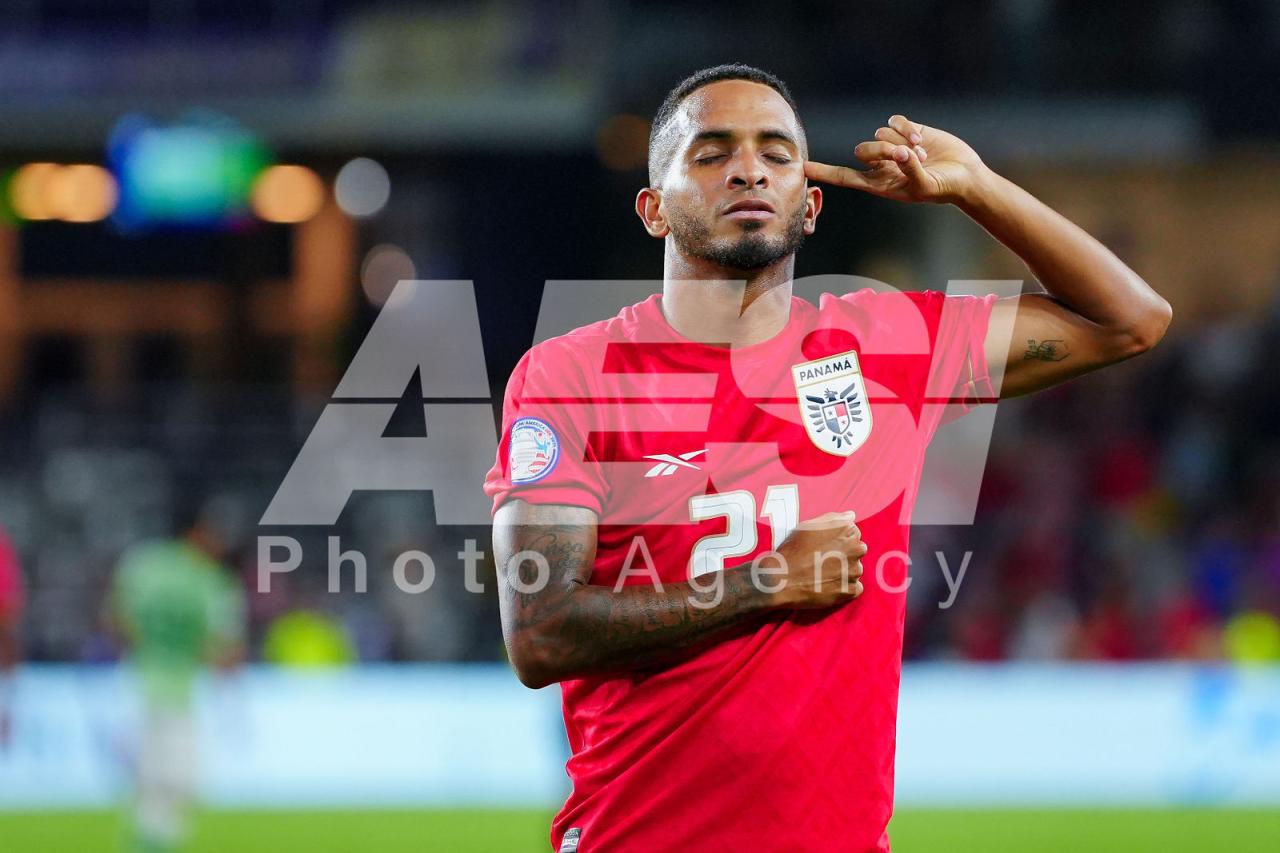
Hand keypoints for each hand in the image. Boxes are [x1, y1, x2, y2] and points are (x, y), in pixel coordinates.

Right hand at [767, 511, 867, 608]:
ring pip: (855, 570)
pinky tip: (828, 586)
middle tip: (823, 561)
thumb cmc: (793, 550)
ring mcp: (855, 571)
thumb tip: (851, 516)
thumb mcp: (809, 526)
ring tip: (822, 574)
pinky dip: (844, 589)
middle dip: (844, 556)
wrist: (782, 578)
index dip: (837, 541)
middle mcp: (856, 549)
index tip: (824, 547)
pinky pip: (854, 588)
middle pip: (856, 551)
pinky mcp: (851, 590)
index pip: (852, 534)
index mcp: (848, 530)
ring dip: (843, 572)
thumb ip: (834, 518)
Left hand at [804, 114, 988, 204]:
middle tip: (906, 155)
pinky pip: (894, 121)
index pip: (845, 177)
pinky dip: (906, 128)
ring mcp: (893, 146)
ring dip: (901, 140)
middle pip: (863, 150)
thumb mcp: (926, 186)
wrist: (964, 175)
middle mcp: (881, 165)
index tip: (803, 167)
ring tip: (922, 153)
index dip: (825, 172)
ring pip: (880, 133)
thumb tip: (900, 153)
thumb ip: (910, 171)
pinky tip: (922, 139)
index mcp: (879, 183)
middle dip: (882, 149)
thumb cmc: (943, 188)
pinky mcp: (906, 130)